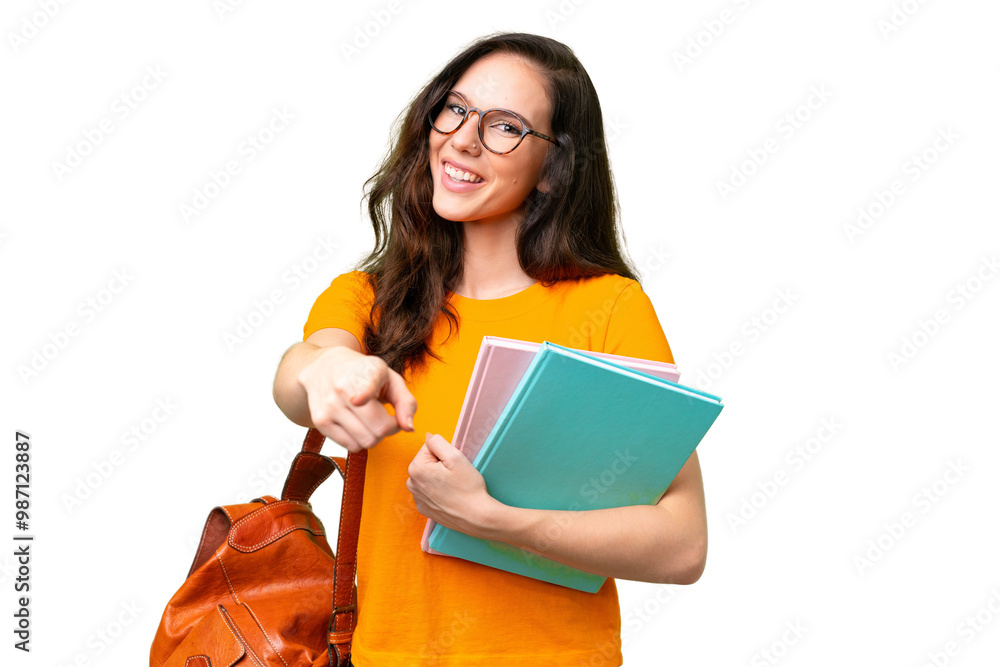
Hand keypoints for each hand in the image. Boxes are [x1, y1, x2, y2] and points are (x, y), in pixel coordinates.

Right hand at [297, 346, 416, 451]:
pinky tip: (356, 424)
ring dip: (374, 436)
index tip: (357, 400)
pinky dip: (359, 440)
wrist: (325, 367)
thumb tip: (408, 428)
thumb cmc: (364, 375)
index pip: (363, 389)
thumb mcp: (391, 379)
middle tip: (384, 416)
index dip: (364, 395)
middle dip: (388, 429)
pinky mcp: (320, 421)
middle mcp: (342, 389)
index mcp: (364, 373)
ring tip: (370, 420)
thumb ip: (407, 403)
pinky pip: (350, 446)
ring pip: (365, 442)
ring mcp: (329, 407)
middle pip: (378, 431)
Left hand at [406, 432, 501, 537]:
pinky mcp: (424, 509)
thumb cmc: (467, 486)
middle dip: (440, 465)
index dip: (443, 454)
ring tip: (453, 486)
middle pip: (427, 462)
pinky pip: (429, 491)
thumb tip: (428, 436)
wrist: (476, 516)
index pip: (428, 448)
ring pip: (428, 476)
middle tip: (455, 476)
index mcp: (416, 468)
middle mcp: (411, 483)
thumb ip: (437, 442)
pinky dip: (438, 491)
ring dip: (438, 477)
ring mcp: (417, 498)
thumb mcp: (455, 456)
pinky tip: (450, 497)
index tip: (452, 466)